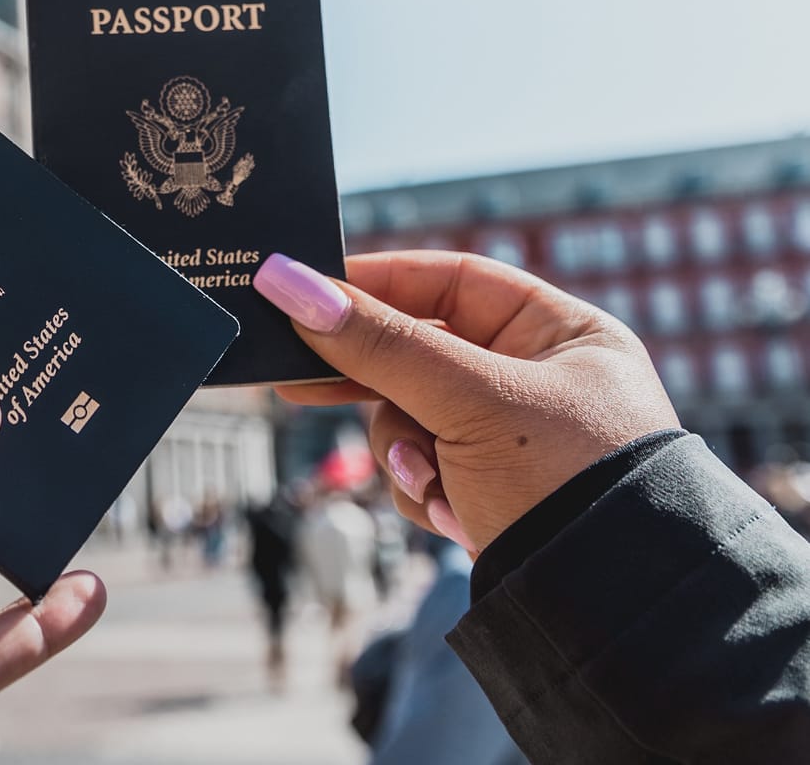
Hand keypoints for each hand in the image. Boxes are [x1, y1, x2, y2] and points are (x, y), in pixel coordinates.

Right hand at [253, 250, 678, 550]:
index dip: (379, 284)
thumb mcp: (468, 401)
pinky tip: (454, 515)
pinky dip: (424, 491)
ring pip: (408, 417)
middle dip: (373, 383)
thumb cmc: (565, 481)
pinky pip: (422, 470)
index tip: (307, 291)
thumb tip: (287, 282)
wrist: (607, 612)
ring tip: (430, 481)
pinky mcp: (489, 491)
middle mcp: (538, 379)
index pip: (452, 282)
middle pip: (419, 354)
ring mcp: (511, 440)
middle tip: (296, 380)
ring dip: (404, 451)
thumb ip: (377, 343)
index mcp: (562, 333)